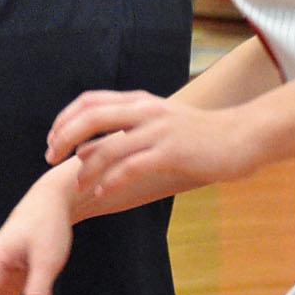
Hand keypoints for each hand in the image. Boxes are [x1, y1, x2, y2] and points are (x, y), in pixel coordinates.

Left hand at [49, 89, 262, 216]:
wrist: (244, 137)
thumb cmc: (201, 135)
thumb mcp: (159, 123)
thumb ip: (126, 131)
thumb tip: (88, 150)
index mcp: (138, 101)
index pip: (88, 101)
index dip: (64, 119)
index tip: (52, 140)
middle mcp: (144, 111)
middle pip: (89, 118)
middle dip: (63, 138)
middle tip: (50, 159)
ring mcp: (157, 131)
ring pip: (108, 148)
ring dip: (87, 169)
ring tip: (79, 186)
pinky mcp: (171, 152)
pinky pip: (132, 167)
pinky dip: (112, 181)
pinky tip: (104, 193)